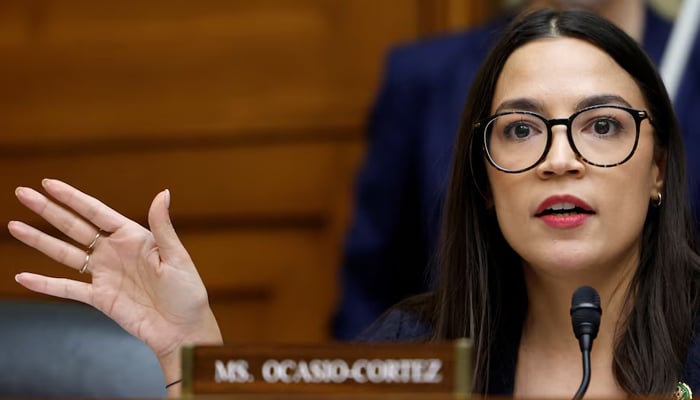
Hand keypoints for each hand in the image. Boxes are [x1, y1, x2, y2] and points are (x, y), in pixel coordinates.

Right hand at [8, 179, 221, 389]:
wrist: (182, 330)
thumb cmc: (187, 292)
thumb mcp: (177, 257)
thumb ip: (162, 227)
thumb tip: (163, 193)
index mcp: (134, 237)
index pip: (96, 212)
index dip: (73, 198)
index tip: (49, 183)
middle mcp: (115, 252)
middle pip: (74, 227)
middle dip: (48, 210)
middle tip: (22, 193)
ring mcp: (104, 274)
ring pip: (65, 253)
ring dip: (39, 240)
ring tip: (14, 226)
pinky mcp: (99, 298)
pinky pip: (67, 289)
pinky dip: (45, 284)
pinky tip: (23, 277)